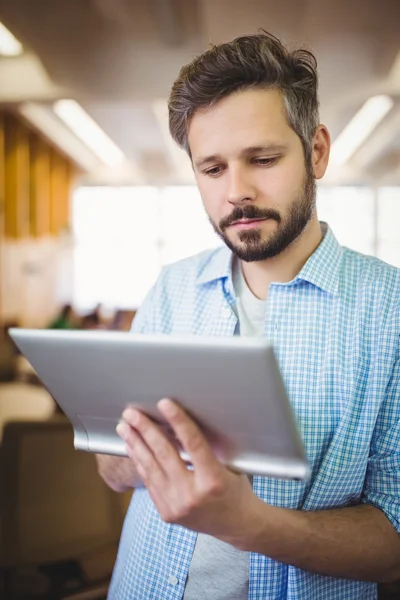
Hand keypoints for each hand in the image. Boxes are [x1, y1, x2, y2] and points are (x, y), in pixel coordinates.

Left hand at [116, 399, 263, 547]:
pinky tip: (132, 447)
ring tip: (124, 427)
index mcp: (213, 479)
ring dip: (135, 444)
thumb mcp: (228, 465)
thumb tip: (183, 421)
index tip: (164, 403)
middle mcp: (192, 494)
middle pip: (164, 454)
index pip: (193, 443)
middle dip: (145, 430)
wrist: (236, 525)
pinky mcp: (166, 513)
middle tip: (132, 413)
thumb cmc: (234, 489)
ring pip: (151, 468)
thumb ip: (208, 448)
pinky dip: (140, 462)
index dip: (178, 421)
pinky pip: (149, 482)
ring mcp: (176, 506)